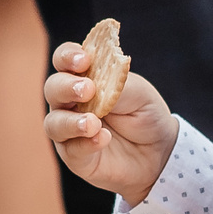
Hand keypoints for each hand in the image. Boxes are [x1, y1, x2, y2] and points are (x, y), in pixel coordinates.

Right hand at [45, 43, 177, 205]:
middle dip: (66, 87)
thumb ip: (114, 82)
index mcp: (83, 77)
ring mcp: (69, 130)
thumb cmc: (144, 113)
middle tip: (87, 90)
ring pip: (54, 123)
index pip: (64, 60)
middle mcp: (70, 102)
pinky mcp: (75, 156)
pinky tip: (103, 139)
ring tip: (93, 123)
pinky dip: (85, 144)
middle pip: (52, 89)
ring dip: (71, 121)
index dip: (68, 57)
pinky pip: (71, 150)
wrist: (160, 149)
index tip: (84, 60)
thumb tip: (94, 82)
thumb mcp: (137, 91)